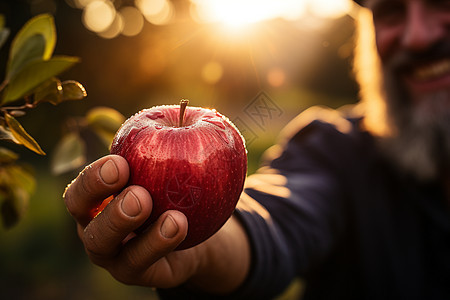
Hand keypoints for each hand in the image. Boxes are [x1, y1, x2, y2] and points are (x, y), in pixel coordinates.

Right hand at [63, 155, 249, 292]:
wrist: (194, 228)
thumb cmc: (174, 189)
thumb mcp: (171, 164)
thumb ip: (171, 141)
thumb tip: (188, 105)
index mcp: (96, 198)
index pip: (82, 188)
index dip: (94, 177)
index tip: (122, 163)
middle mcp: (95, 225)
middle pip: (84, 220)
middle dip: (106, 204)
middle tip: (138, 194)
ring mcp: (112, 253)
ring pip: (103, 246)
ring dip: (128, 227)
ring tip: (161, 212)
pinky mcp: (134, 273)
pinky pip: (142, 263)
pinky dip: (159, 243)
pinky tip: (180, 224)